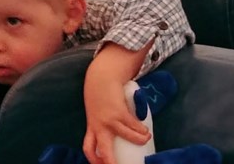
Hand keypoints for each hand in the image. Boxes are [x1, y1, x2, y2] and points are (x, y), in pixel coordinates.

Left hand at [81, 45, 151, 163]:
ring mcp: (109, 120)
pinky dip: (141, 130)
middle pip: (103, 151)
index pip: (88, 148)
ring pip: (127, 137)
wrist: (101, 77)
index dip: (94, 160)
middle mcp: (99, 126)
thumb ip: (105, 124)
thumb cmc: (101, 96)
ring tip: (145, 138)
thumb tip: (122, 137)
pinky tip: (145, 130)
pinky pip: (134, 126)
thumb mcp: (97, 113)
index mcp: (92, 128)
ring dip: (139, 140)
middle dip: (111, 162)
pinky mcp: (119, 112)